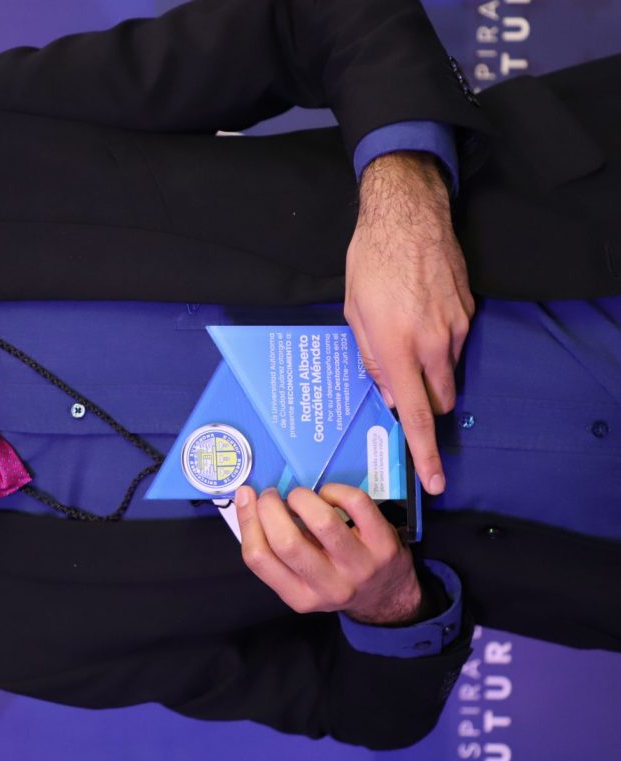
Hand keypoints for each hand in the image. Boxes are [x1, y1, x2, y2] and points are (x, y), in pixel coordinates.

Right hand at [235, 484, 422, 624]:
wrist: (387, 596)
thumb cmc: (333, 579)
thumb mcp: (301, 579)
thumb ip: (274, 550)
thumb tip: (246, 498)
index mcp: (300, 597)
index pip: (258, 558)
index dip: (247, 520)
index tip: (248, 497)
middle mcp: (329, 587)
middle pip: (286, 542)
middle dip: (270, 507)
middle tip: (271, 495)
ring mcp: (360, 566)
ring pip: (322, 521)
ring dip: (301, 497)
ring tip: (299, 496)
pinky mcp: (384, 545)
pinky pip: (355, 503)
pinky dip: (335, 490)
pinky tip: (328, 495)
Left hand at [345, 151, 473, 495]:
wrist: (407, 216)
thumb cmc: (369, 264)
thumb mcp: (354, 315)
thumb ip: (372, 360)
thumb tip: (391, 395)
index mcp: (396, 348)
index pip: (417, 414)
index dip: (426, 452)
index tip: (436, 481)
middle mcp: (431, 343)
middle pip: (440, 401)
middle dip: (426, 405)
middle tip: (404, 387)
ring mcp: (455, 327)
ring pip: (449, 373)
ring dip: (431, 372)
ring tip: (406, 337)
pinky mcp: (468, 311)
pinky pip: (455, 343)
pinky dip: (439, 343)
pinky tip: (420, 314)